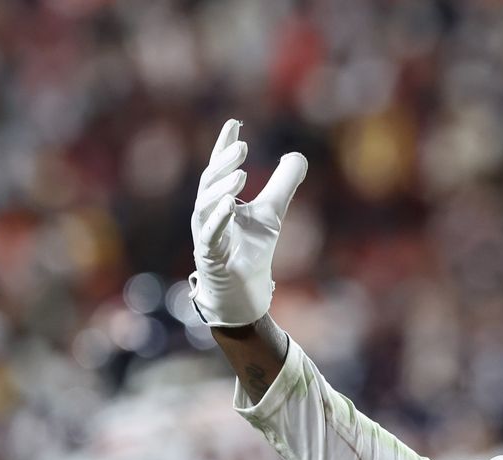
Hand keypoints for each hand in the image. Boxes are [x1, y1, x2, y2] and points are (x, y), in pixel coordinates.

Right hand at [189, 119, 307, 327]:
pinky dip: (219, 218)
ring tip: (241, 173)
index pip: (219, 168)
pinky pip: (210, 234)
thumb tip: (297, 156)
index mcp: (219, 200)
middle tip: (242, 146)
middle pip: (210, 182)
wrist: (245, 292)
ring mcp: (205, 233)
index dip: (224, 146)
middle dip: (224, 163)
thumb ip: (282, 185)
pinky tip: (230, 205)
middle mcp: (207, 213)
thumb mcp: (272, 213)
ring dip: (222, 188)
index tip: (234, 123)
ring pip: (206, 205)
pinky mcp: (209, 255)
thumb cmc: (252, 251)